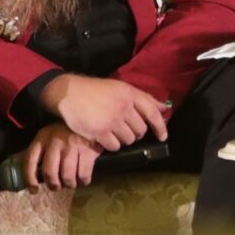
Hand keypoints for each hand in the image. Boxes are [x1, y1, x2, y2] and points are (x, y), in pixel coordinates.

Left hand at [22, 122, 101, 191]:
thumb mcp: (51, 134)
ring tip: (71, 184)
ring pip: (67, 176)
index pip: (30, 161)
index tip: (34, 189)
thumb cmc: (69, 129)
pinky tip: (83, 180)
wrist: (93, 117)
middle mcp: (56, 141)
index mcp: (43, 137)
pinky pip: (83, 173)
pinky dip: (83, 181)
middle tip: (57, 187)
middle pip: (50, 172)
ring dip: (69, 184)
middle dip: (53, 185)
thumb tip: (34, 175)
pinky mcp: (88, 150)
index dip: (30, 179)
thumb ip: (42, 150)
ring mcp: (73, 145)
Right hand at [40, 75, 167, 150]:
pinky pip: (114, 146)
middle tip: (126, 130)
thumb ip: (143, 98)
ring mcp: (112, 120)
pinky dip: (111, 145)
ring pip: (129, 140)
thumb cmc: (97, 90)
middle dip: (136, 133)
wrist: (70, 94)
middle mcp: (124, 107)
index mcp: (130, 94)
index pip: (152, 112)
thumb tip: (164, 107)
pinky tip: (105, 138)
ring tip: (114, 132)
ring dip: (123, 140)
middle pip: (141, 130)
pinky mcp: (99, 132)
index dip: (160, 126)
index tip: (163, 136)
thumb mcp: (121, 88)